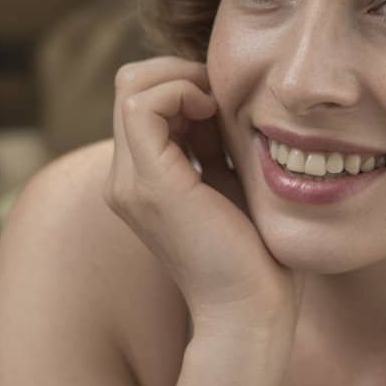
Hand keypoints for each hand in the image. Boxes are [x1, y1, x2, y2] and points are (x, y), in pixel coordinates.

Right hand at [104, 57, 305, 346]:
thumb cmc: (258, 258)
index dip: (186, 83)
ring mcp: (131, 182)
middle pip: (132, 84)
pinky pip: (143, 105)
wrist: (251, 313)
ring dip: (182, 78)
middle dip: (183, 73)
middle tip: (226, 98)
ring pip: (132, 86)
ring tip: (220, 108)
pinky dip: (181, 91)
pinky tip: (216, 114)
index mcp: (145, 180)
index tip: (228, 104)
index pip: (144, 99)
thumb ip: (217, 148)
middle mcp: (126, 180)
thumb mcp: (234, 185)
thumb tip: (221, 102)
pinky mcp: (151, 185)